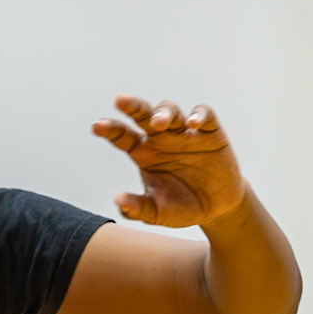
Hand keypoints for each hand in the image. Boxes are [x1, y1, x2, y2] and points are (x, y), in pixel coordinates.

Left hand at [93, 96, 244, 228]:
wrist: (215, 209)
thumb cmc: (180, 208)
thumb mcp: (156, 213)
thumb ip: (137, 208)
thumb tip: (118, 200)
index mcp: (143, 154)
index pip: (122, 136)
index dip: (110, 129)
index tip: (96, 126)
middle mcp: (161, 139)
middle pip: (144, 115)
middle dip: (133, 107)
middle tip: (121, 100)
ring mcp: (185, 134)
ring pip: (171, 111)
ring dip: (163, 113)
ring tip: (158, 123)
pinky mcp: (211, 133)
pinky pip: (205, 116)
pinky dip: (199, 115)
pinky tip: (192, 123)